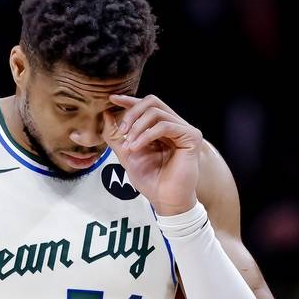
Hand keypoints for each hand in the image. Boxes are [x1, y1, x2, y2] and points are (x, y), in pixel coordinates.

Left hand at [104, 94, 200, 215]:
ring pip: (156, 112)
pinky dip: (147, 134)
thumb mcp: (126, 154)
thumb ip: (116, 135)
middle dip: (132, 113)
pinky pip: (165, 125)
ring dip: (137, 127)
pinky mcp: (191, 137)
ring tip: (129, 145)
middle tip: (122, 131)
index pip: (146, 106)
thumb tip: (107, 113)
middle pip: (152, 102)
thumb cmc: (150, 180)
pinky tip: (137, 146)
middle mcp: (174, 126)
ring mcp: (184, 130)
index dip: (129, 100)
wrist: (164, 199)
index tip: (112, 99)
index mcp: (160, 128)